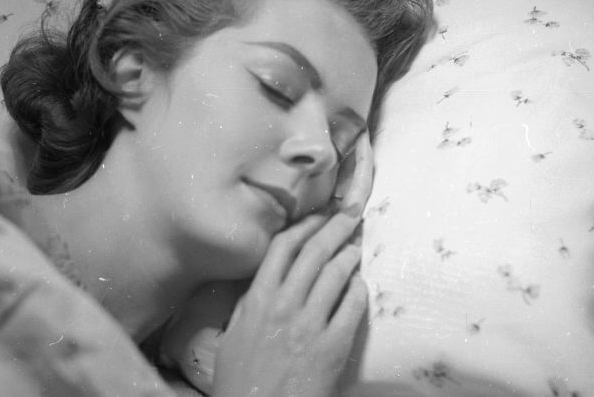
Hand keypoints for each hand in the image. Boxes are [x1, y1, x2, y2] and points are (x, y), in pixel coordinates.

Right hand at [212, 209, 366, 396]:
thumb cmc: (241, 380)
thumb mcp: (233, 335)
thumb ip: (248, 304)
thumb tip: (264, 278)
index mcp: (257, 300)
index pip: (282, 248)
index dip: (304, 225)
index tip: (318, 214)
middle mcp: (284, 306)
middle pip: (314, 253)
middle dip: (335, 227)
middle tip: (350, 213)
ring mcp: (310, 326)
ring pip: (335, 275)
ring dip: (349, 255)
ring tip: (357, 244)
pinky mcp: (333, 347)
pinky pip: (352, 307)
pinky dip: (358, 290)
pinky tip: (360, 283)